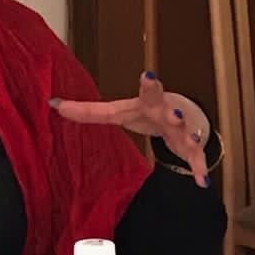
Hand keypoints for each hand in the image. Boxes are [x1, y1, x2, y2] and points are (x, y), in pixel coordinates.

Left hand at [49, 72, 210, 188]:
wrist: (184, 120)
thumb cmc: (146, 113)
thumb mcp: (118, 111)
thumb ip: (87, 110)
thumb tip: (52, 104)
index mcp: (147, 103)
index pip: (144, 92)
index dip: (147, 84)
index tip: (149, 74)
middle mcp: (166, 112)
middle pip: (167, 106)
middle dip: (168, 104)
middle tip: (170, 104)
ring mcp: (181, 130)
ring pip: (186, 131)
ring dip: (188, 134)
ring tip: (191, 138)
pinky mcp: (191, 149)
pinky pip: (196, 160)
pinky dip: (199, 169)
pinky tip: (201, 181)